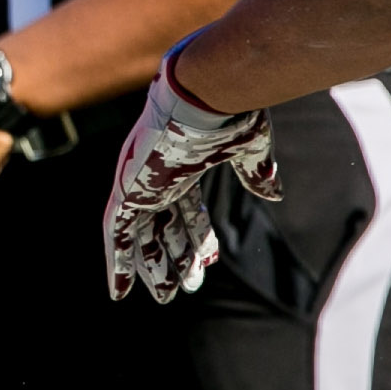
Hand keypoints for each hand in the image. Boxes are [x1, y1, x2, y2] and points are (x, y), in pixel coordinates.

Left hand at [104, 54, 278, 304]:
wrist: (203, 92)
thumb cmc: (227, 113)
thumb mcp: (250, 148)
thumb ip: (257, 172)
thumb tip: (274, 193)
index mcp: (184, 164)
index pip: (187, 208)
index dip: (198, 237)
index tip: (208, 265)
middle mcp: (159, 174)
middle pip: (164, 225)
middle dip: (175, 257)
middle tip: (186, 289)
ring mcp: (141, 181)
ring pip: (141, 234)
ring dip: (151, 266)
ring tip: (164, 297)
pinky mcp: (128, 189)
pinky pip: (116, 233)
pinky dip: (118, 261)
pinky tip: (120, 291)